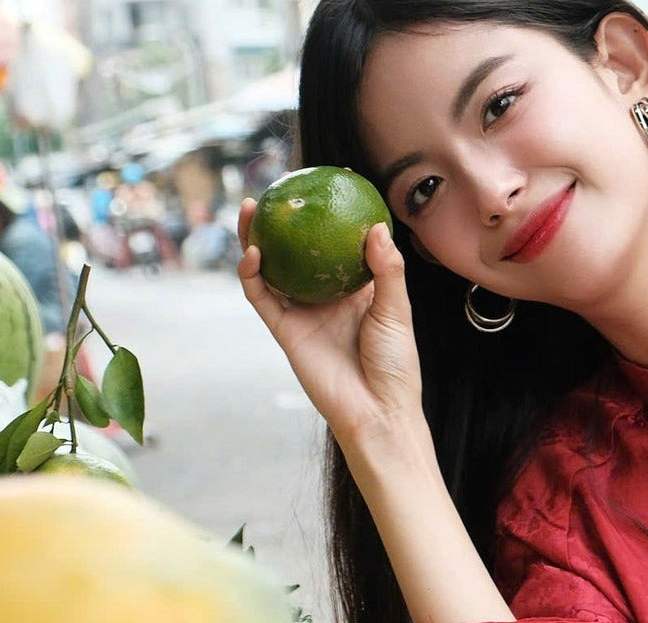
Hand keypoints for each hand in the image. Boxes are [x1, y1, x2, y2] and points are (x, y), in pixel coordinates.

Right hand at [237, 199, 423, 462]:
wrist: (378, 412)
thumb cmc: (396, 366)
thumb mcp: (397, 312)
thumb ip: (387, 271)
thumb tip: (376, 228)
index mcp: (355, 291)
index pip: (335, 247)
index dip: (325, 220)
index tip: (320, 186)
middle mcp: (324, 298)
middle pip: (296, 252)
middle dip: (281, 222)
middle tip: (274, 189)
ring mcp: (302, 313)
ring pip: (271, 269)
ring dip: (255, 239)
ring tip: (249, 209)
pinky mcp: (285, 331)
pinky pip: (262, 297)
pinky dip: (252, 274)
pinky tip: (253, 252)